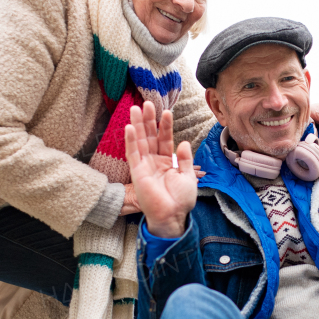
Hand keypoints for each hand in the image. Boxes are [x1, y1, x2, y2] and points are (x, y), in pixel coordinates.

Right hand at [124, 101, 196, 237]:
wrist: (173, 215)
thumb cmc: (181, 200)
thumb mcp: (188, 176)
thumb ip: (185, 159)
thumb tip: (184, 142)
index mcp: (167, 161)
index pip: (165, 139)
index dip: (166, 126)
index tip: (167, 112)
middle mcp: (155, 161)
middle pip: (150, 136)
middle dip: (149, 120)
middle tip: (147, 103)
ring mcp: (145, 165)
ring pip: (140, 141)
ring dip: (138, 125)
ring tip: (136, 108)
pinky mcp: (137, 172)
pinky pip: (133, 154)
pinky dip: (131, 141)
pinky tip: (130, 128)